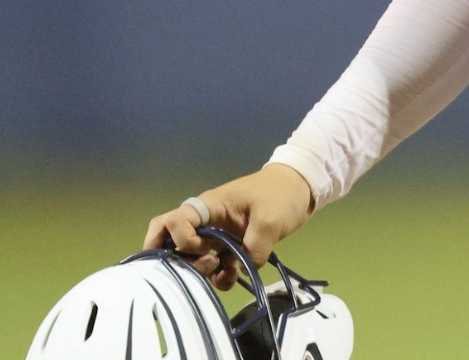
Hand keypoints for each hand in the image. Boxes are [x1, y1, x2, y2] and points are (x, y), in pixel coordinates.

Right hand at [142, 164, 315, 289]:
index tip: (205, 249)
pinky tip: (233, 277)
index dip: (181, 240)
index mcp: (209, 206)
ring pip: (189, 258)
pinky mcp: (227, 247)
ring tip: (226, 273)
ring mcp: (215, 235)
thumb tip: (241, 269)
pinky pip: (212, 266)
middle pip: (169, 240)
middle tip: (207, 265)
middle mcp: (205, 221)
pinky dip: (217, 276)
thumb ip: (253, 246)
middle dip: (180, 260)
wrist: (299, 190)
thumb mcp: (270, 219)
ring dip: (201, 271)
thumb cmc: (280, 194)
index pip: (173, 221)